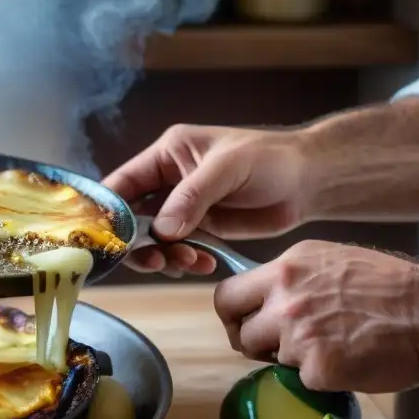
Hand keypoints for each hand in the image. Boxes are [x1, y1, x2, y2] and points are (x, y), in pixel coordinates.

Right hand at [103, 124, 306, 276]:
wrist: (310, 182)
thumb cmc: (270, 160)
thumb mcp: (227, 170)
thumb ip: (192, 198)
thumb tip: (160, 230)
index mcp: (166, 155)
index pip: (122, 183)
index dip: (109, 211)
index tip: (108, 240)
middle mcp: (168, 181)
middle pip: (132, 218)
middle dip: (140, 243)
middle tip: (157, 260)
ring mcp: (184, 208)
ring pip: (154, 239)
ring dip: (165, 256)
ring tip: (190, 262)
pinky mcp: (202, 229)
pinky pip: (179, 250)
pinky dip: (185, 261)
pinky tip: (205, 263)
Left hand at [213, 240, 418, 393]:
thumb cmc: (391, 287)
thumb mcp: (328, 262)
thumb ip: (291, 279)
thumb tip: (265, 297)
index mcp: (285, 268)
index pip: (226, 294)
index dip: (232, 315)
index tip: (244, 323)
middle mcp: (283, 299)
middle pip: (235, 331)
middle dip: (250, 342)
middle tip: (273, 347)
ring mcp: (297, 335)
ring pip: (266, 357)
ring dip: (288, 359)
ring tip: (326, 348)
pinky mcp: (316, 368)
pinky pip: (298, 379)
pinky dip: (318, 377)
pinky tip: (345, 362)